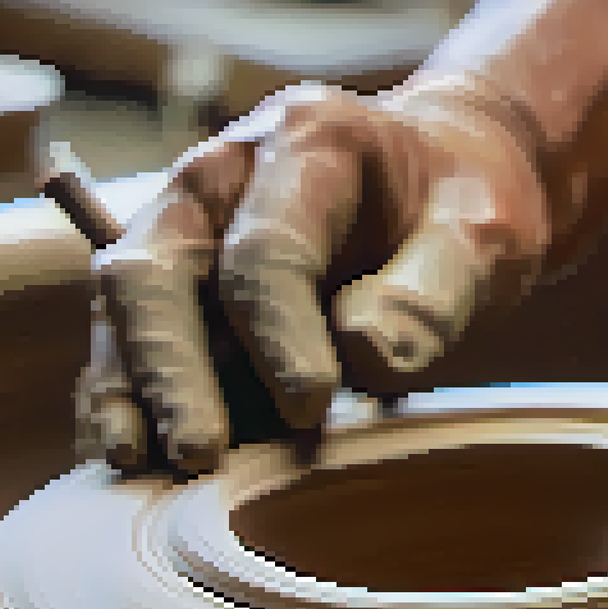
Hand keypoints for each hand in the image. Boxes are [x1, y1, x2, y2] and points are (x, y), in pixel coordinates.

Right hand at [75, 75, 550, 474]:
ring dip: (128, 391)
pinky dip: (124, 401)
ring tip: (141, 467)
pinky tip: (136, 465)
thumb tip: (364, 350)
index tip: (308, 407)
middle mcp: (219, 177)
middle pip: (156, 270)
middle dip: (169, 367)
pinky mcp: (171, 288)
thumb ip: (434, 291)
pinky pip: (127, 344)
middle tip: (198, 454)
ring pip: (126, 308)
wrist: (431, 192)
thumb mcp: (483, 236)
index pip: (267, 248)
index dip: (281, 333)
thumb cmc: (455, 211)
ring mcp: (183, 229)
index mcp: (306, 141)